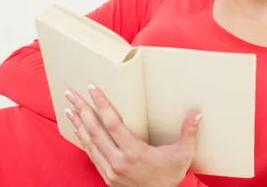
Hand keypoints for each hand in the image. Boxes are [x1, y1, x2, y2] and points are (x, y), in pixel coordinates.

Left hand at [65, 85, 202, 186]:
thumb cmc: (171, 176)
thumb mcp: (183, 155)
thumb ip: (188, 133)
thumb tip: (197, 113)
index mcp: (135, 153)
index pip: (112, 124)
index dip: (101, 105)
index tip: (93, 89)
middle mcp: (118, 162)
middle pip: (95, 131)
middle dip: (82, 110)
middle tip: (72, 94)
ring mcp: (110, 171)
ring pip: (89, 143)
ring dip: (78, 124)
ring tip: (69, 109)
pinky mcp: (107, 177)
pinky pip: (91, 155)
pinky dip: (83, 140)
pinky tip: (78, 130)